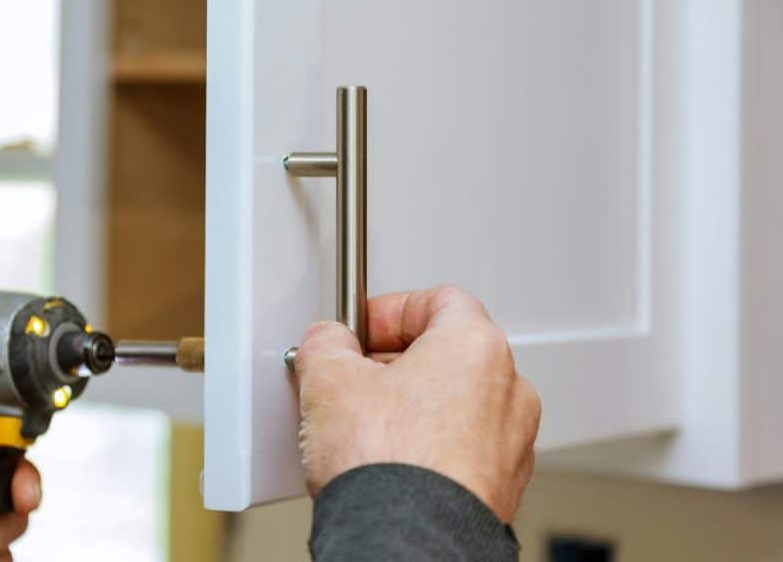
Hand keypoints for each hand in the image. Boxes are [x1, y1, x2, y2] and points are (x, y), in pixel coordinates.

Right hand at [293, 285, 540, 522]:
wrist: (404, 541)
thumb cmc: (386, 465)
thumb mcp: (329, 380)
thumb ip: (327, 343)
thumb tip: (326, 342)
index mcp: (475, 346)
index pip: (437, 299)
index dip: (388, 310)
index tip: (358, 331)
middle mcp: (508, 389)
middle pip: (448, 353)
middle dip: (395, 362)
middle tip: (352, 378)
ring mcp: (511, 442)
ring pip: (458, 403)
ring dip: (413, 406)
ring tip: (365, 427)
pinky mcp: (502, 486)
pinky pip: (464, 448)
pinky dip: (431, 447)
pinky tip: (389, 463)